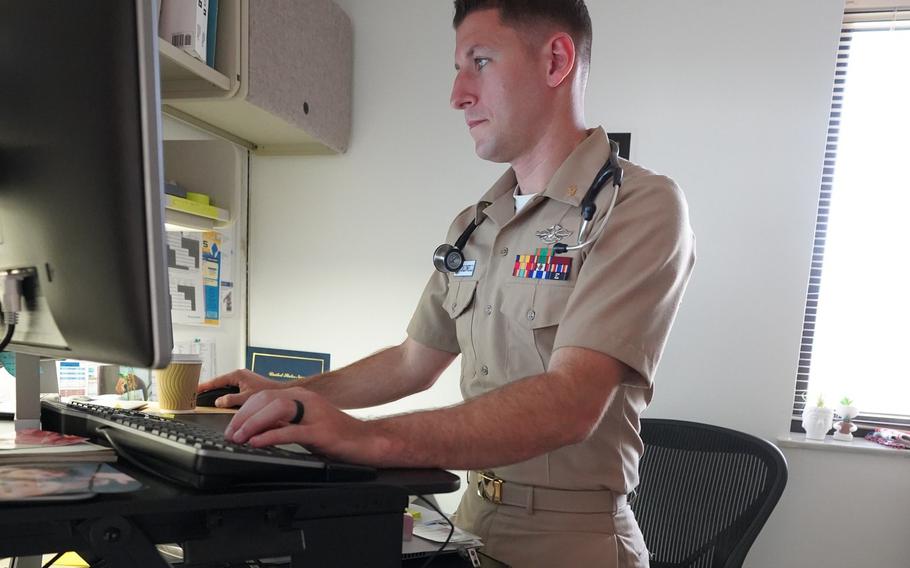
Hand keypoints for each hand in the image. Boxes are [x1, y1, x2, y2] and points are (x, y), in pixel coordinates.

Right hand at [197, 368, 283, 407]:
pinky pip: (231, 388)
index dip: (205, 386)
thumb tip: (218, 402)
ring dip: (218, 391)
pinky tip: (222, 400)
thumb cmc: (267, 392)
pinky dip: (225, 393)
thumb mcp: (246, 398)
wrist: (281, 392)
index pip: (216, 380)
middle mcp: (240, 375)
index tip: (195, 389)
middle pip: (220, 382)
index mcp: (238, 375)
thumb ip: (230, 400)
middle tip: (197, 394)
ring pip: (226, 385)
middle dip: (209, 388)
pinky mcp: (246, 384)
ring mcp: (243, 379)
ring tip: (207, 396)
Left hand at [223, 387, 387, 465]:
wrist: (366, 441)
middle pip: (266, 400)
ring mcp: (314, 414)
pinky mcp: (321, 431)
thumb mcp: (304, 425)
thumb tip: (256, 430)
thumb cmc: (337, 435)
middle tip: (230, 434)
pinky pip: (291, 431)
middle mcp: (306, 400)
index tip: (231, 427)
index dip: (243, 411)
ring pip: (275, 410)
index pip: (264, 397)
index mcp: (301, 396)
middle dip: (243, 417)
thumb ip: (283, 423)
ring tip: (239, 438)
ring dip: (252, 424)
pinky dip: (270, 436)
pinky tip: (257, 443)